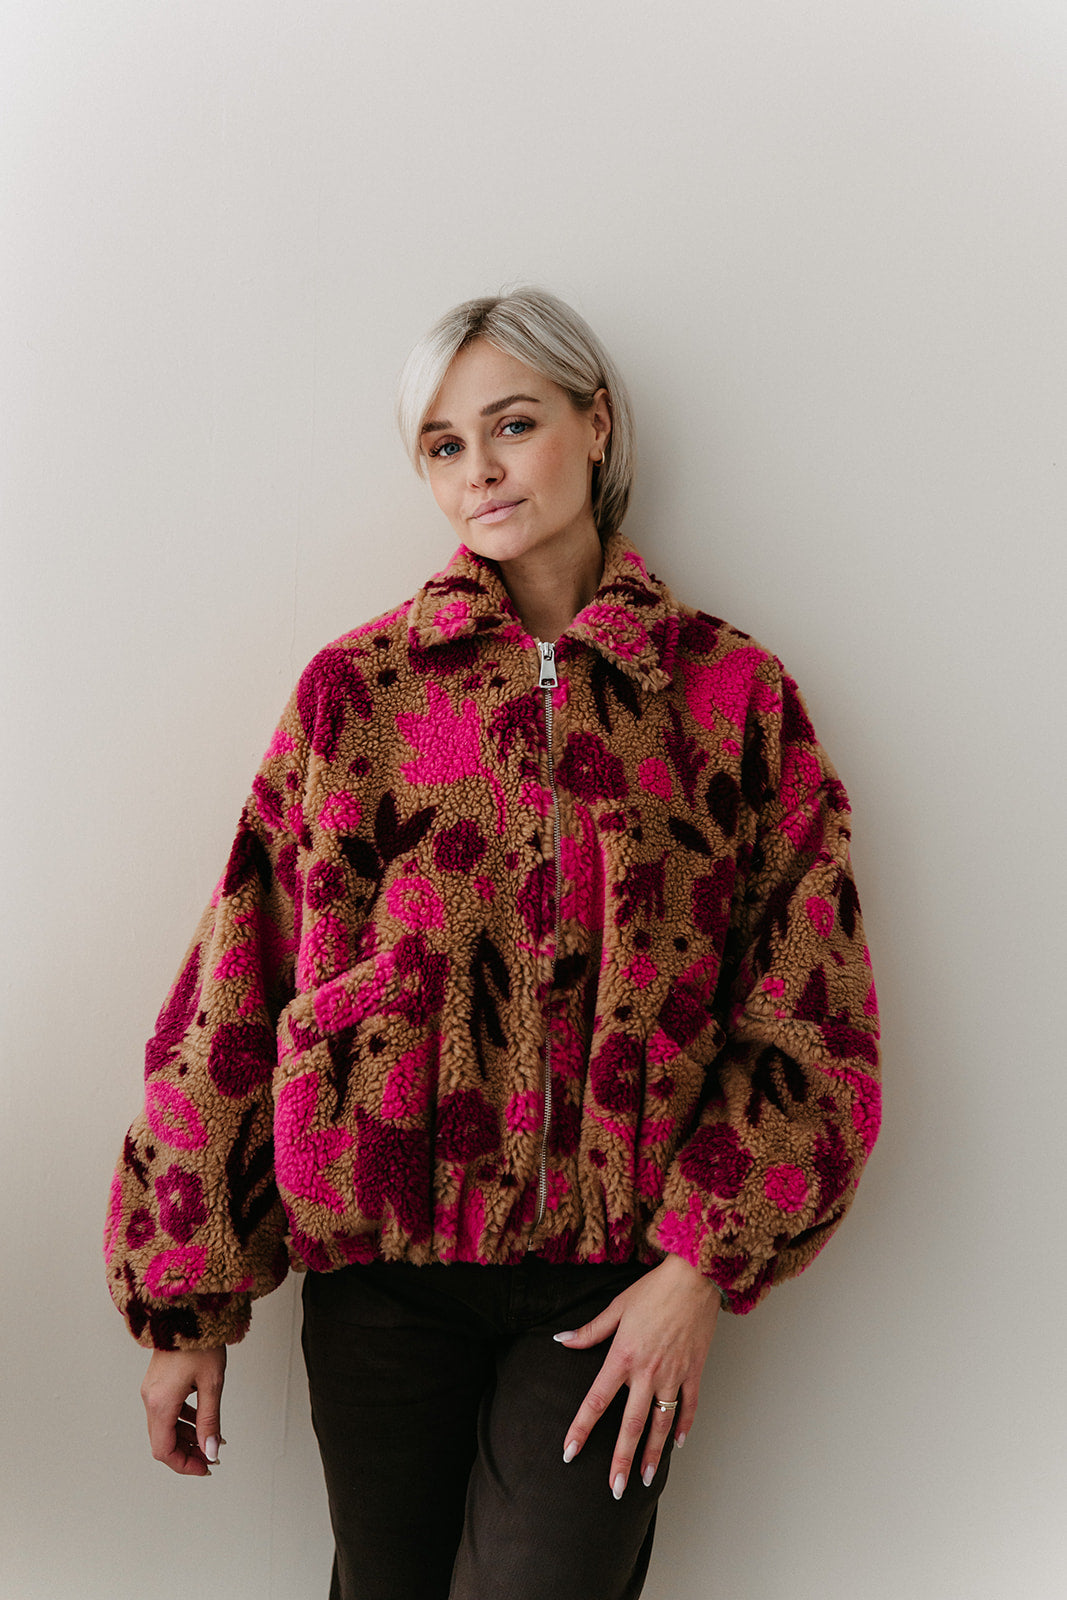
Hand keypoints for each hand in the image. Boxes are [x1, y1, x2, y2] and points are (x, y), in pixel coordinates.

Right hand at [140, 1346, 226, 1475]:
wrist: (187, 1310)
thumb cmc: (200, 1342)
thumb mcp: (212, 1384)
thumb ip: (210, 1421)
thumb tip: (211, 1452)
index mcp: (161, 1404)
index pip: (164, 1451)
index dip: (185, 1465)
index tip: (206, 1467)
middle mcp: (151, 1400)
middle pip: (163, 1441)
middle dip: (188, 1453)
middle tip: (212, 1457)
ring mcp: (152, 1391)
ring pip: (166, 1426)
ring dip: (187, 1436)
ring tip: (212, 1438)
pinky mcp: (158, 1382)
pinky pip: (167, 1411)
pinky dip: (184, 1420)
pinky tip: (202, 1419)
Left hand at [555, 1254, 719, 1496]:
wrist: (694, 1278)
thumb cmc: (654, 1290)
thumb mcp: (616, 1307)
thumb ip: (590, 1331)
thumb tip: (561, 1341)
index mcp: (622, 1356)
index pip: (596, 1400)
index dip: (581, 1428)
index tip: (569, 1452)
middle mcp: (647, 1372)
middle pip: (631, 1424)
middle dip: (621, 1459)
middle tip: (614, 1488)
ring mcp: (673, 1375)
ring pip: (661, 1423)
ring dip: (653, 1454)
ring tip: (646, 1479)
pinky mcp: (693, 1372)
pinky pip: (689, 1407)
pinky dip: (683, 1427)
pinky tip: (678, 1444)